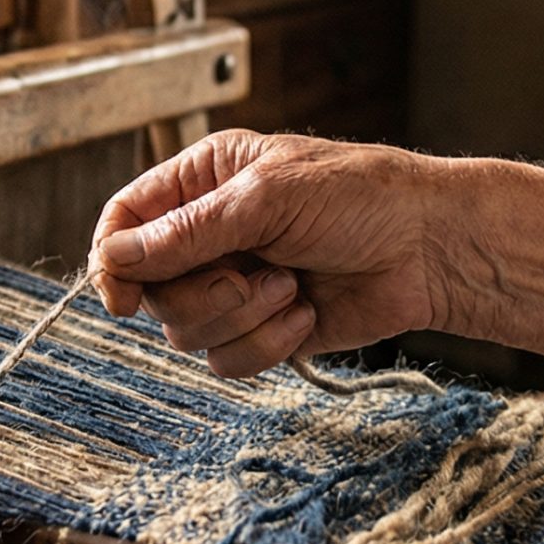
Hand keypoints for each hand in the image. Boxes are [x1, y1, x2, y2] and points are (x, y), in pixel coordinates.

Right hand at [91, 131, 463, 375]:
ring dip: (243, 318)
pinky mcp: (265, 329)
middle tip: (251, 274)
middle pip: (153, 290)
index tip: (124, 299)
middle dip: (203, 294)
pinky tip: (307, 313)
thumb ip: (185, 233)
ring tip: (292, 287)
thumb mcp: (266, 199)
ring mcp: (237, 285)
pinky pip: (229, 360)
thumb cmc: (360, 198)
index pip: (125, 223)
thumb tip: (114, 258)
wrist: (430, 249)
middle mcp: (211, 235)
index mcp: (203, 183)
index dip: (114, 263)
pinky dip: (268, 344)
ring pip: (187, 333)